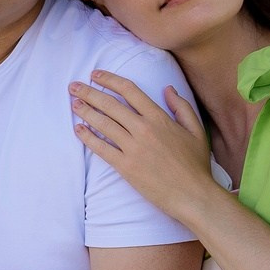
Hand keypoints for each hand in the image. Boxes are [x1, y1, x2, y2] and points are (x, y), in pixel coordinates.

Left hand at [70, 71, 218, 219]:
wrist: (192, 195)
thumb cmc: (196, 165)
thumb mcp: (196, 131)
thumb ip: (182, 107)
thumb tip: (168, 89)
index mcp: (159, 118)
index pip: (129, 90)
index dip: (110, 79)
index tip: (96, 75)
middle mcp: (143, 129)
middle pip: (110, 104)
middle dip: (89, 93)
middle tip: (74, 86)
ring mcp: (132, 148)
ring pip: (103, 124)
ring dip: (85, 111)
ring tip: (73, 104)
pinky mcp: (125, 167)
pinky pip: (101, 148)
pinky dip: (87, 137)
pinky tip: (78, 129)